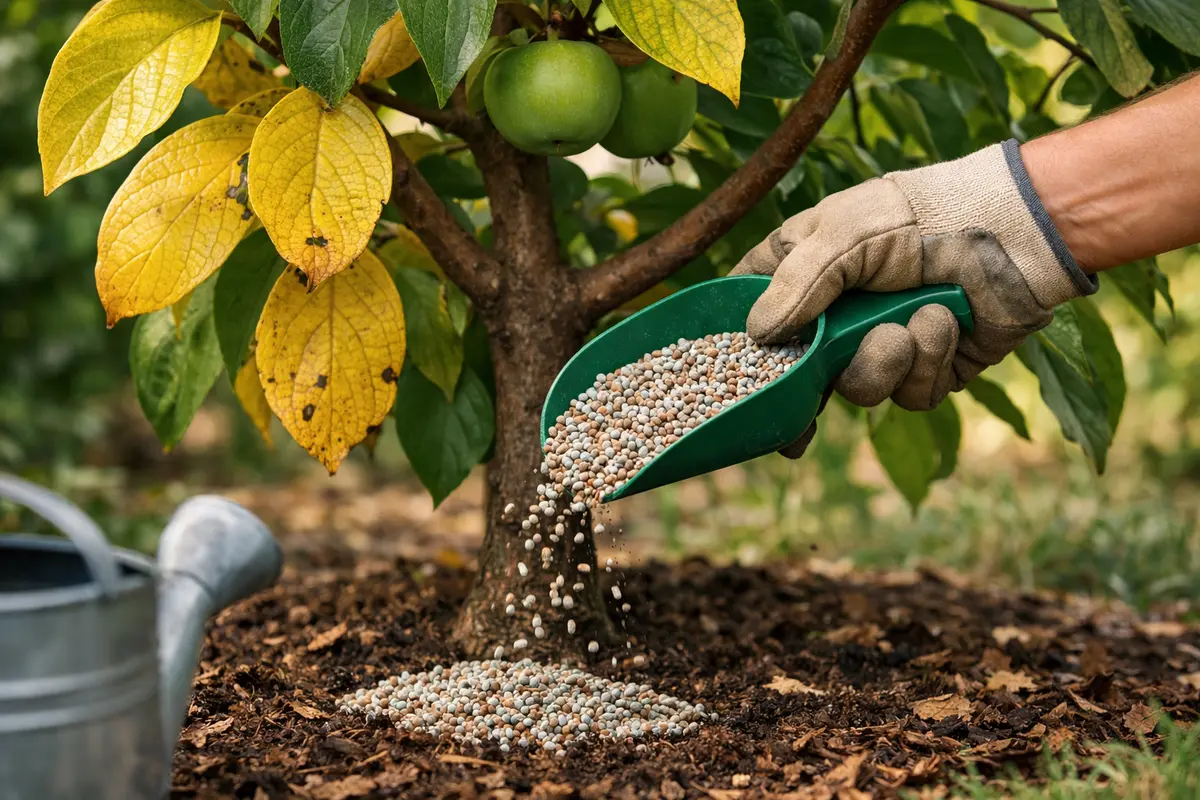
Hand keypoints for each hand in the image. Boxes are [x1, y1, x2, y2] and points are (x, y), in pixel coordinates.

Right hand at [733, 139, 1096, 413]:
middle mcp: (837, 314)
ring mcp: (880, 344)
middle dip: (815, 381)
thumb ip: (796, 285)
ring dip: (885, 360)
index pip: (751, 315)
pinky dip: (927, 362)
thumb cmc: (924, 213)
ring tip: (912, 323)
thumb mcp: (844, 235)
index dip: (740, 351)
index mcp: (803, 272)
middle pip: (798, 374)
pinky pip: (910, 394)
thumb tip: (756, 337)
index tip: (734, 384)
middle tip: (814, 391)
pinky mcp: (928, 368)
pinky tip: (944, 323)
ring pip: (858, 389)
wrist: (1016, 228)